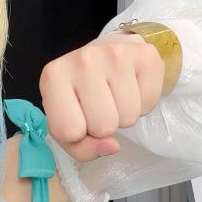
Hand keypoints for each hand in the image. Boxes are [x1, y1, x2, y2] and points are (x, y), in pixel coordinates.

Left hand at [39, 31, 164, 162]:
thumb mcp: (67, 123)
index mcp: (53, 76)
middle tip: (101, 107)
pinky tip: (131, 88)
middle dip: (104, 126)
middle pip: (102, 126)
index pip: (68, 131)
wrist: (106, 54)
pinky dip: (143, 104)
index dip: (78, 136)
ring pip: (128, 117)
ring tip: (115, 97)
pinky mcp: (145, 55)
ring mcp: (115, 54)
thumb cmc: (81, 94)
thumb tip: (111, 146)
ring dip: (124, 116)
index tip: (79, 119)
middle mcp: (83, 60)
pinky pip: (148, 103)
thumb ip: (80, 147)